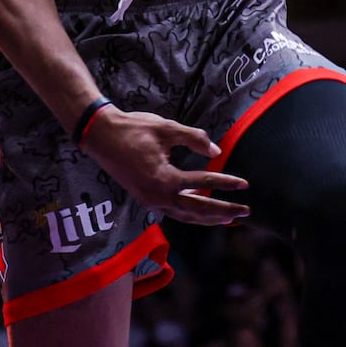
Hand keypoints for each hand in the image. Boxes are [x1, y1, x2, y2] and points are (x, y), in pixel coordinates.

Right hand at [77, 109, 248, 225]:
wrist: (99, 135)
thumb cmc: (133, 128)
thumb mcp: (166, 128)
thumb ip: (194, 139)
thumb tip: (216, 153)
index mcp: (164, 179)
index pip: (202, 184)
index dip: (226, 183)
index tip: (244, 184)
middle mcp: (158, 197)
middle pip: (197, 210)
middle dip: (223, 210)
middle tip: (246, 211)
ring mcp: (150, 201)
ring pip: (185, 216)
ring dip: (208, 218)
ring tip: (228, 218)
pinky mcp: (145, 199)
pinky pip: (173, 212)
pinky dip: (190, 214)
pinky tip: (201, 211)